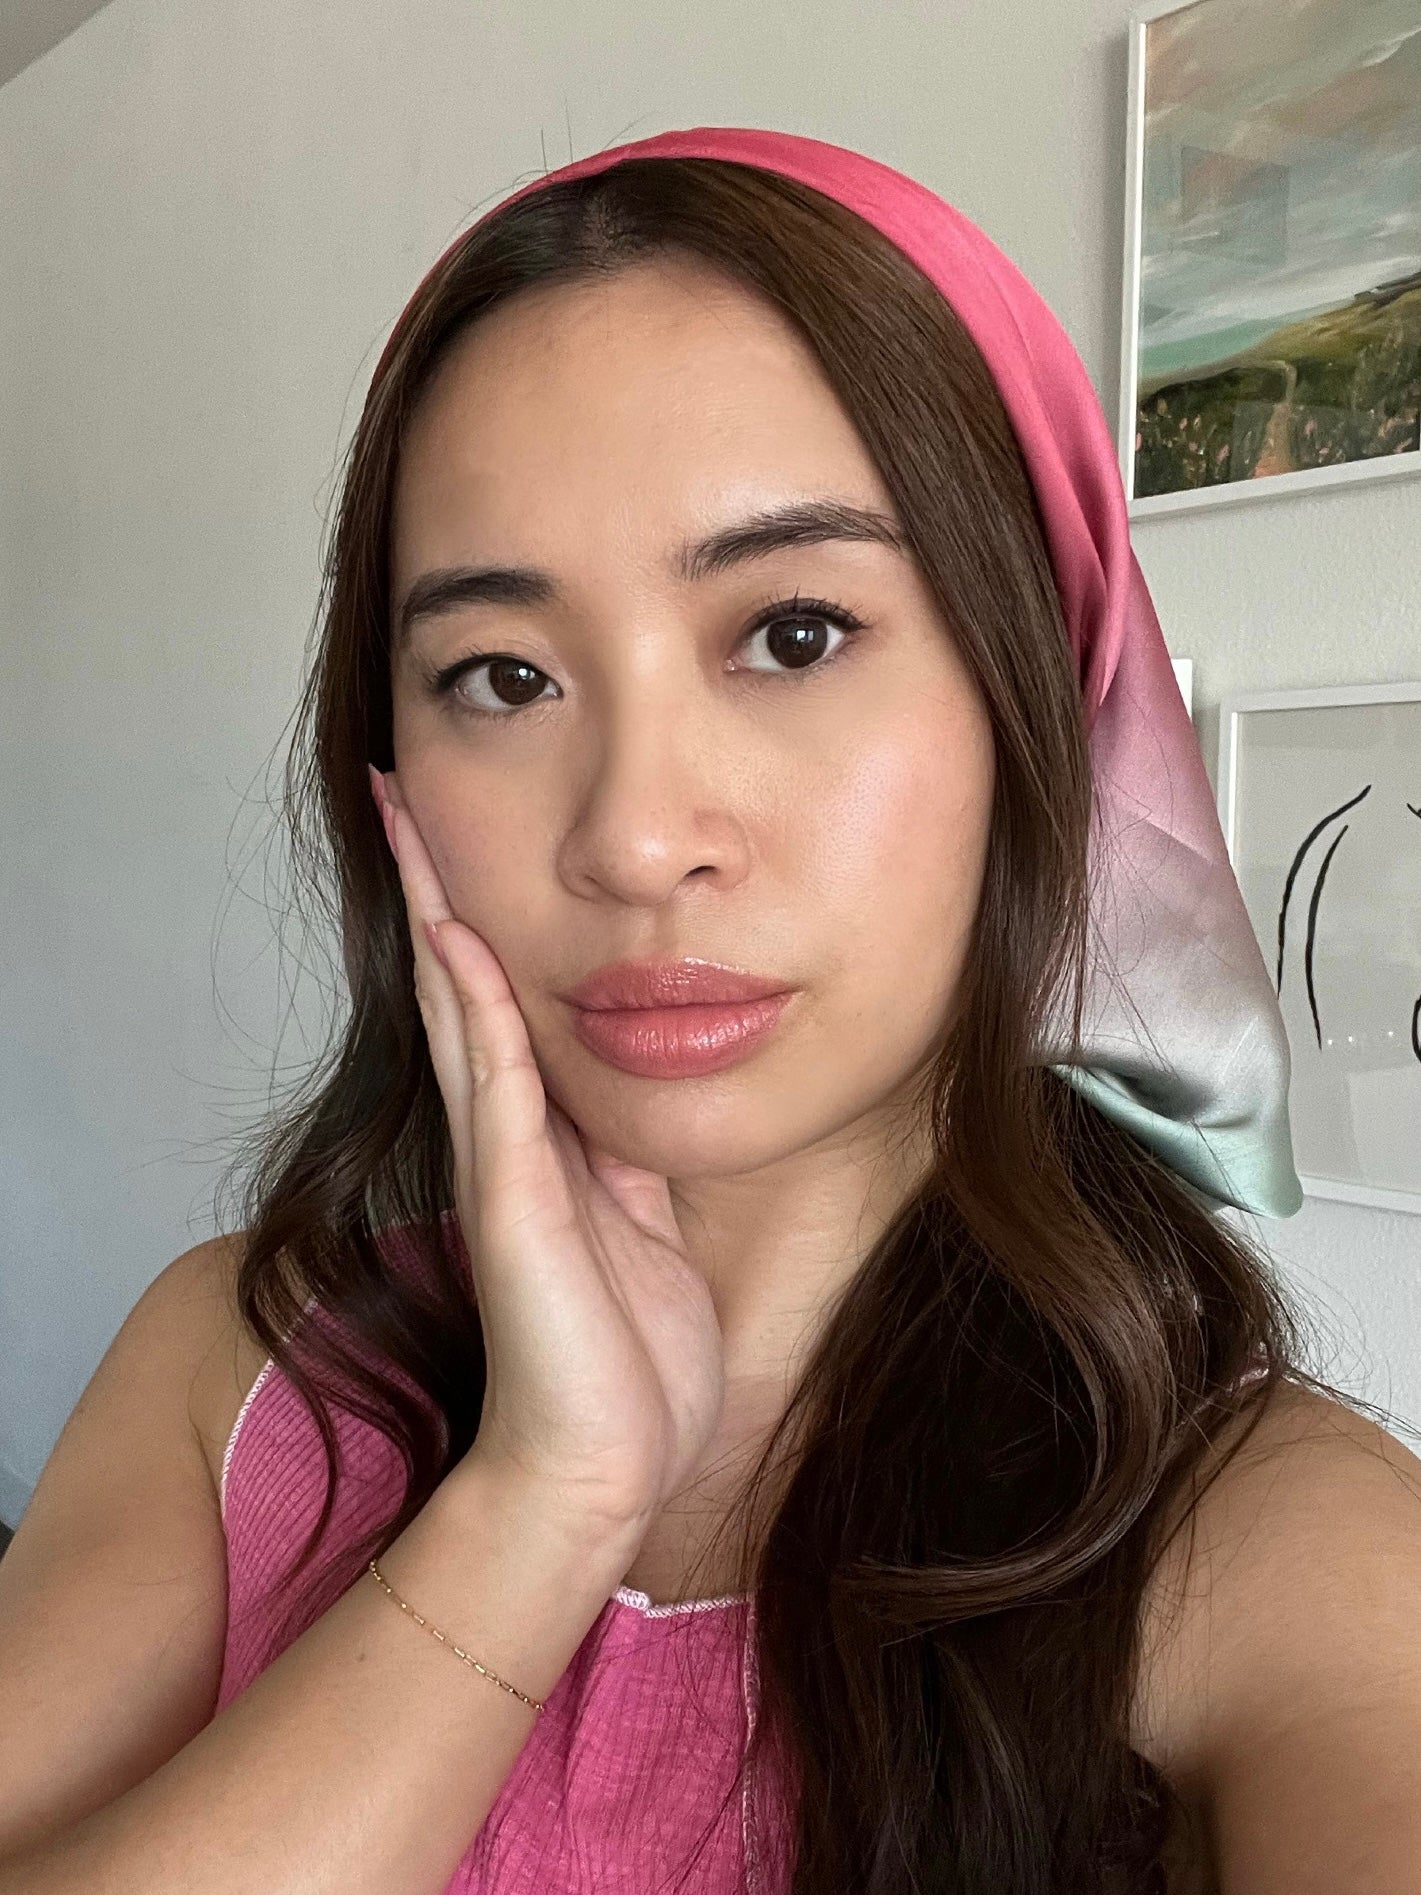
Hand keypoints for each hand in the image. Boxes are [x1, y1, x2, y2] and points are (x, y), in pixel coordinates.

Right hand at [368, 765, 726, 1533]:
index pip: (497, 1006)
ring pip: (460, 1011)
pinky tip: (462, 937)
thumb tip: (633, 1101)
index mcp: (544, 1144)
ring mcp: (503, 1165)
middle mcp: (507, 1140)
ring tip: (407, 824)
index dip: (478, 920)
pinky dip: (476, 1005)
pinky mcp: (514, 1201)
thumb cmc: (627, 1365)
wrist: (603, 1468)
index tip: (463, 838)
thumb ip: (626, 1163)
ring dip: (438, 914)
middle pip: (459, 987)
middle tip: (401, 793)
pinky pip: (495, 1081)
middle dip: (435, 889)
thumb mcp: (642, 1231)